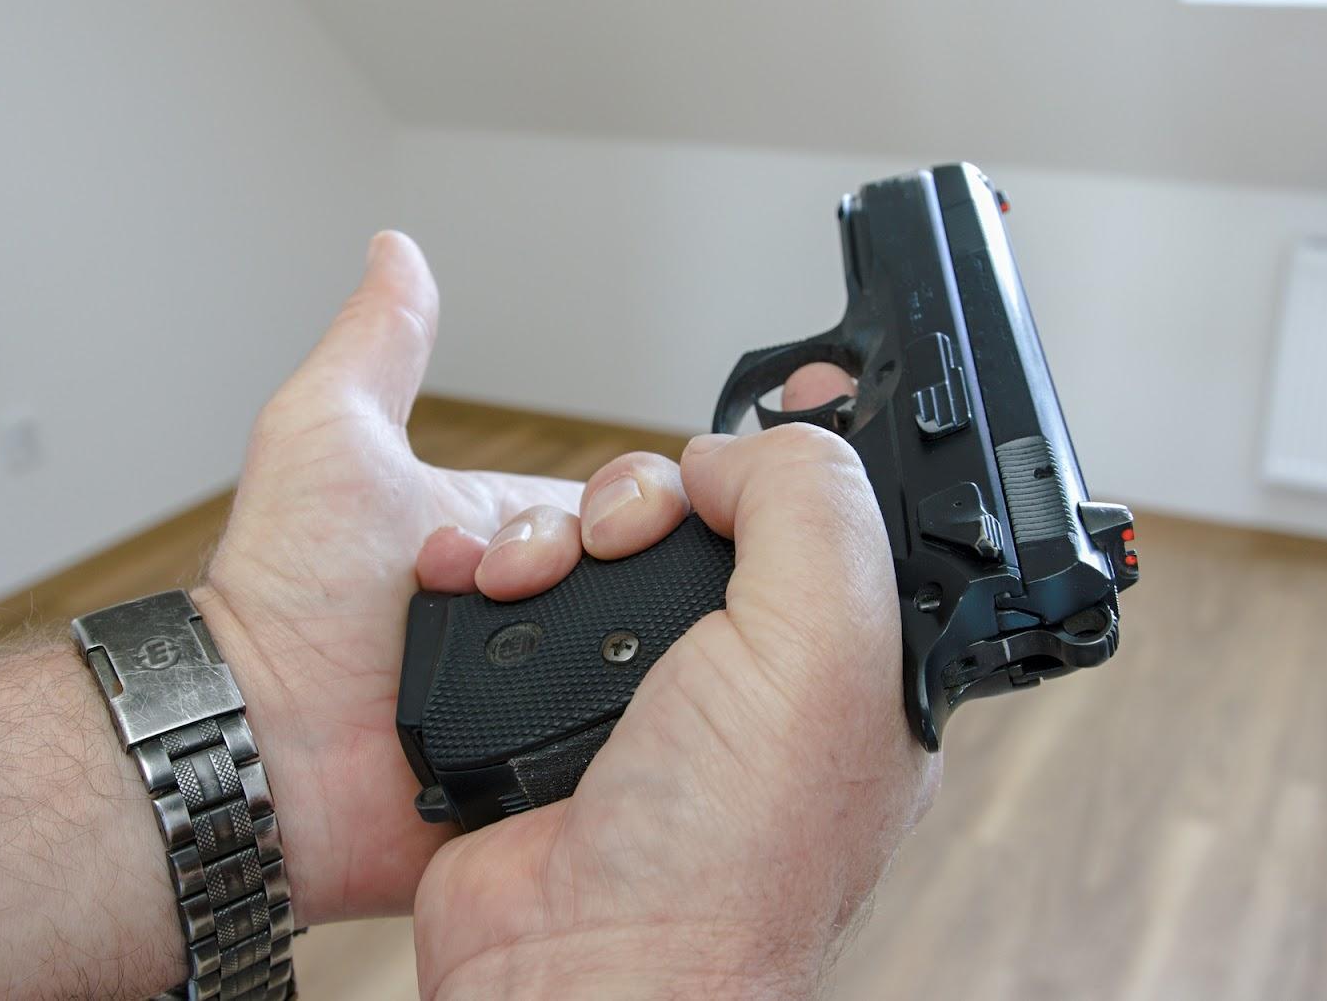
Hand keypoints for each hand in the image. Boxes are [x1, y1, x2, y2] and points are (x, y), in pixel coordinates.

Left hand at [194, 232, 583, 922]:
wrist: (264, 735)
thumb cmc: (285, 595)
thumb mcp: (331, 438)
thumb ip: (379, 344)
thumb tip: (397, 247)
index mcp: (512, 532)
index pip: (629, 500)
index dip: (621, 504)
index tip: (554, 533)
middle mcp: (541, 608)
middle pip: (650, 571)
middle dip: (595, 569)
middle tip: (500, 588)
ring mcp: (549, 685)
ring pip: (655, 648)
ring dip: (608, 642)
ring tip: (513, 650)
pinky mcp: (553, 757)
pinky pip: (628, 729)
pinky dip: (629, 718)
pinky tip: (608, 707)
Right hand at [410, 421, 942, 995]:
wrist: (577, 970)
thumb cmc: (725, 857)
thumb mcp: (821, 641)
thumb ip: (806, 503)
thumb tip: (734, 455)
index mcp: (844, 665)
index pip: (837, 516)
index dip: (803, 448)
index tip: (781, 384)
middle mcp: (752, 680)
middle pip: (705, 518)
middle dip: (651, 493)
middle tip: (631, 526)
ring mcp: (651, 699)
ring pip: (607, 551)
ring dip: (560, 532)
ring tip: (536, 569)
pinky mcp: (558, 714)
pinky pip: (529, 604)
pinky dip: (496, 576)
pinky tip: (482, 581)